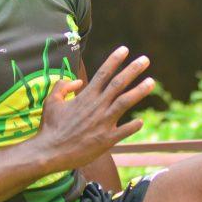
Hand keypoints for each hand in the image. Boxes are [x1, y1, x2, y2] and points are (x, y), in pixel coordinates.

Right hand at [34, 46, 153, 170]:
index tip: (124, 49)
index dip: (114, 60)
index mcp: (85, 96)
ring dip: (139, 91)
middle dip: (133, 70)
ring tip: (151, 82)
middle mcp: (97, 106)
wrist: (50, 152)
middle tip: (145, 60)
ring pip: (125, 102)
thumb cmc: (50, 126)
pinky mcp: (106, 140)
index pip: (103, 73)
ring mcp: (103, 123)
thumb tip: (77, 81)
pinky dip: (134, 126)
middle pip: (118, 84)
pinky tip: (141, 121)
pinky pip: (124, 131)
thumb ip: (63, 87)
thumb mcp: (51, 101)